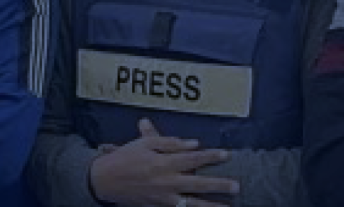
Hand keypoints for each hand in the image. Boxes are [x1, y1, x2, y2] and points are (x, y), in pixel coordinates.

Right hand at [88, 117, 238, 206]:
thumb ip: (170, 143)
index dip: (210, 157)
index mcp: (164, 163)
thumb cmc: (126, 157)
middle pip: (198, 184)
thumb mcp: (145, 144)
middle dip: (219, 185)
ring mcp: (165, 198)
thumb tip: (193, 144)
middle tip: (237, 186)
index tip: (226, 155)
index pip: (192, 159)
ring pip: (193, 205)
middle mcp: (167, 182)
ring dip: (212, 206)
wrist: (107, 180)